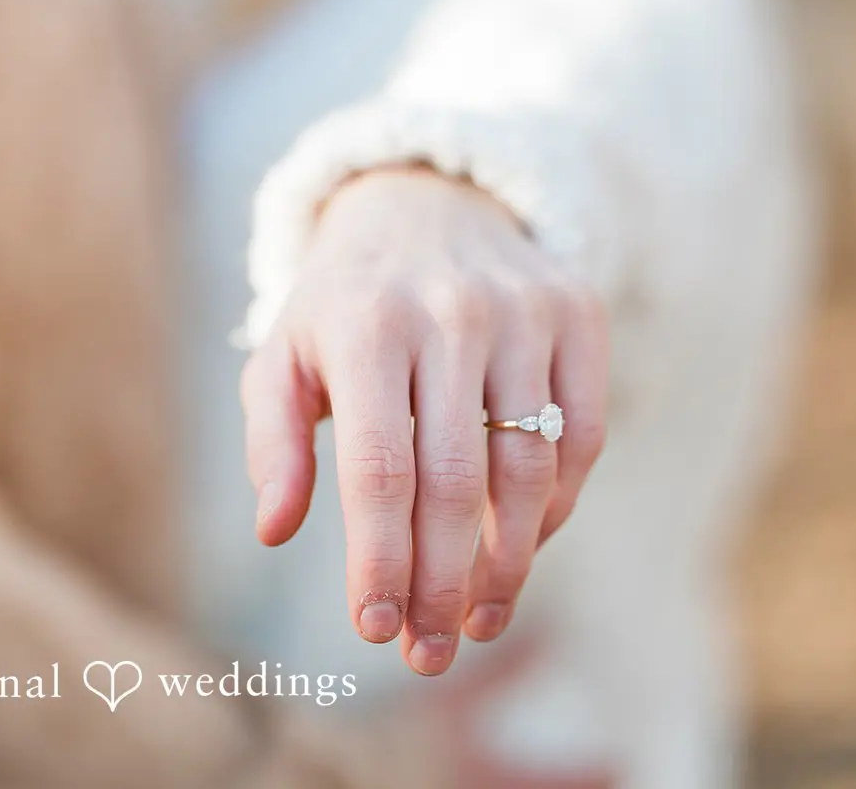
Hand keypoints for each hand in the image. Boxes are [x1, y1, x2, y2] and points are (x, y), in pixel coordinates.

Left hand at [241, 169, 608, 679]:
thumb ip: (272, 440)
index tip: (375, 630)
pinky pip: (583, 434)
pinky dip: (556, 506)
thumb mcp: (285, 354)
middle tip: (429, 653)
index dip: (380, 560)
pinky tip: (522, 547)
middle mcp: (451, 310)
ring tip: (478, 620)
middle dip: (443, 584)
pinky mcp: (578, 311)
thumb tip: (275, 529)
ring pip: (529, 467)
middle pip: (455, 481)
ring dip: (508, 563)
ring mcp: (524, 308)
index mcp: (366, 322)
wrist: (426, 201)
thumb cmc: (343, 305)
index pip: (379, 468)